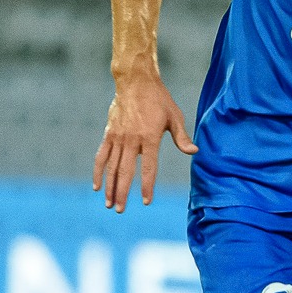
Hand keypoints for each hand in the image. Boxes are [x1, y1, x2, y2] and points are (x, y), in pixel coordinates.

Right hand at [92, 75, 197, 212]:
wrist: (135, 82)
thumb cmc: (159, 100)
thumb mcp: (174, 116)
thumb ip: (182, 137)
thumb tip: (194, 152)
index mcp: (149, 137)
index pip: (148, 167)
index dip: (147, 185)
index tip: (146, 201)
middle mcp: (132, 139)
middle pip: (125, 171)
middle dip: (123, 193)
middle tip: (120, 210)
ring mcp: (118, 137)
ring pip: (112, 167)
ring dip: (110, 187)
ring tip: (109, 204)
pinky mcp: (109, 134)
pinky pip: (101, 156)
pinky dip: (98, 172)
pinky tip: (97, 186)